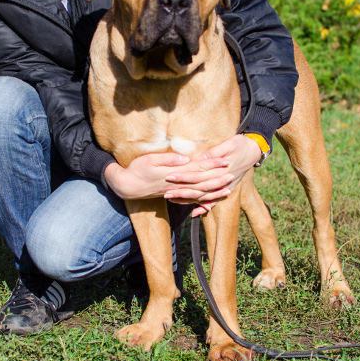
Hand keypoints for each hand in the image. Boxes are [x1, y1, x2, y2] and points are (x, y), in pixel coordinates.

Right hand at [104, 152, 228, 200]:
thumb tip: (185, 158)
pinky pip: (191, 201)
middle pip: (202, 183)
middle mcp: (177, 185)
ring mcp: (176, 192)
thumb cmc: (137, 170)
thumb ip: (168, 159)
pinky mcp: (173, 196)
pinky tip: (211, 202)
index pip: (197, 169)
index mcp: (174, 174)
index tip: (224, 160)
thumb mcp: (150, 160)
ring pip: (199, 194)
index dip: (211, 165)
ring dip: (214, 192)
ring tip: (227, 188)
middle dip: (218, 179)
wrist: (127, 186)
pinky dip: (203, 202)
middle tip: (232, 174)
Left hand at [164, 134, 261, 216]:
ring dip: (188, 199)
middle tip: (165, 192)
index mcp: (220, 170)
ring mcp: (225, 186)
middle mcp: (222, 181)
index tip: (169, 176)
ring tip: (172, 199)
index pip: (198, 175)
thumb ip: (214, 153)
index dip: (183, 176)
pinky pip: (214, 201)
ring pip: (203, 197)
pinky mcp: (226, 188)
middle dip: (181, 191)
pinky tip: (194, 214)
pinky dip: (204, 208)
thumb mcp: (229, 144)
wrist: (255, 150)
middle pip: (198, 188)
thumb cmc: (241, 144)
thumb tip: (201, 160)